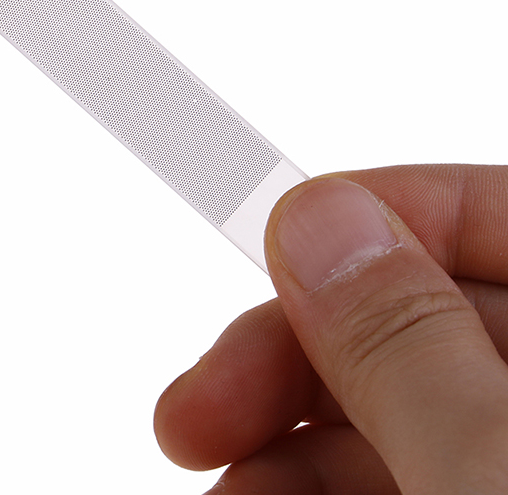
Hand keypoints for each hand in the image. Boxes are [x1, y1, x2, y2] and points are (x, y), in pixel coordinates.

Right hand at [155, 165, 507, 493]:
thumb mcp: (486, 475)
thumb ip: (403, 339)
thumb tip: (317, 215)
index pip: (493, 212)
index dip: (377, 211)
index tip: (270, 244)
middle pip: (417, 317)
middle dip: (289, 357)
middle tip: (199, 409)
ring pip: (391, 405)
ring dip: (284, 435)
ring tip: (227, 492)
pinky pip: (395, 474)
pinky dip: (313, 483)